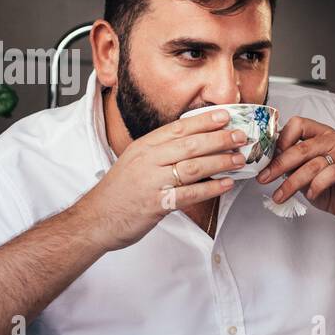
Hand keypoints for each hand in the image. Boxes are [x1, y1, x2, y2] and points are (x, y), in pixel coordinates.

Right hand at [72, 108, 244, 251]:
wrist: (94, 219)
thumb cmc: (117, 192)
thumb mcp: (134, 162)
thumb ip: (159, 152)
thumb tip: (189, 144)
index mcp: (143, 147)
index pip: (178, 128)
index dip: (204, 121)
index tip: (224, 116)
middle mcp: (148, 160)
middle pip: (190, 144)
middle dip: (219, 139)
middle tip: (240, 136)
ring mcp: (152, 181)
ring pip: (193, 166)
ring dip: (220, 161)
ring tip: (238, 158)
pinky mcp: (157, 203)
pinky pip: (189, 194)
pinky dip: (211, 188)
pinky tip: (226, 184)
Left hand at [256, 115, 334, 227]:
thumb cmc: (333, 188)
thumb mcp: (306, 174)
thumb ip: (292, 165)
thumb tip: (267, 163)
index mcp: (321, 134)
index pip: (297, 125)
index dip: (279, 140)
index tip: (266, 158)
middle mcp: (334, 139)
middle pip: (301, 147)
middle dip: (279, 164)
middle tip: (264, 177)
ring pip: (313, 164)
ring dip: (292, 182)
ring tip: (280, 195)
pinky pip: (330, 173)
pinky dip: (317, 186)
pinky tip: (311, 195)